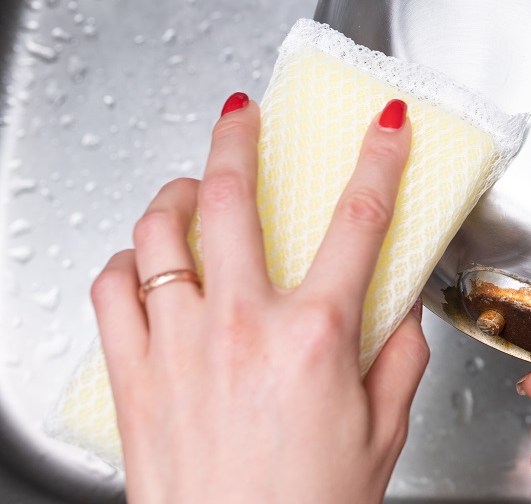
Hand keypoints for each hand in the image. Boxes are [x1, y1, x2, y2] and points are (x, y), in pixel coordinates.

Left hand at [90, 93, 428, 503]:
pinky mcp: (133, 373)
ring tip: (192, 185)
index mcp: (317, 335)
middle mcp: (242, 325)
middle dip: (240, 136)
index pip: (358, 219)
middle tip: (243, 113)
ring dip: (177, 191)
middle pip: (235, 196)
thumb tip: (405, 303)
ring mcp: (178, 344)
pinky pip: (113, 288)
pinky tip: (148, 259)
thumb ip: (402, 355)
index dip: (379, 159)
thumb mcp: (382, 430)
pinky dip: (128, 260)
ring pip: (161, 231)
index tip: (386, 127)